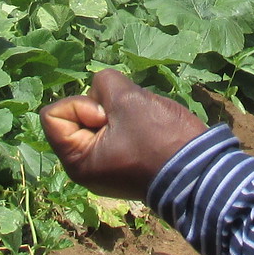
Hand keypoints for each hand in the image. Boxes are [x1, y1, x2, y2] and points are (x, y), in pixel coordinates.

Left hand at [40, 69, 209, 200]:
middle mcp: (86, 167)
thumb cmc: (160, 139)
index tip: (106, 117)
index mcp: (77, 161)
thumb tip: (101, 90)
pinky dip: (128, 122)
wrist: (201, 172)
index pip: (52, 115)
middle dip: (101, 107)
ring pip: (98, 119)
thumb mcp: (127, 99)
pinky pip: (115, 129)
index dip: (78, 105)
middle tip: (128, 120)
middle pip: (75, 115)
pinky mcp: (125, 161)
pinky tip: (148, 129)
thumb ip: (104, 83)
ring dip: (119, 112)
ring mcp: (106, 165)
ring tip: (142, 124)